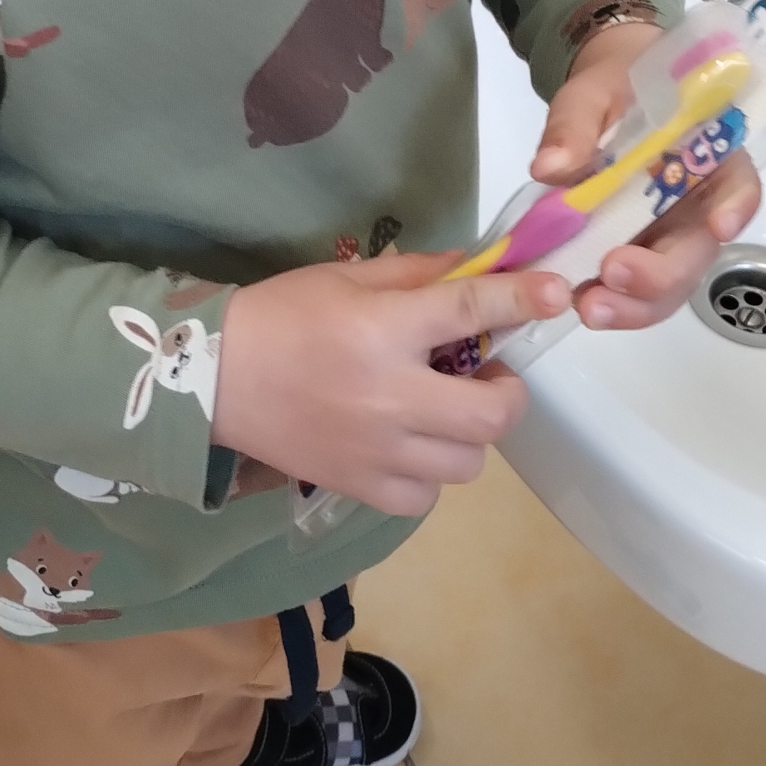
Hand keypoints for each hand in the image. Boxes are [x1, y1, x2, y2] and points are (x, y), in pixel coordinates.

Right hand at [212, 250, 575, 516]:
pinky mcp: (358, 487)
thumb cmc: (281, 316)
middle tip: (488, 373)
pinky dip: (429, 475)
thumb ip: (417, 274)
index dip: (522, 300)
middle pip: (492, 414)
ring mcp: (376, 451)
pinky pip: (425, 498)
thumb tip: (480, 266)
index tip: (555, 294)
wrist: (210, 379)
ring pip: (467, 462)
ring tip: (443, 411)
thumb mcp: (347, 277)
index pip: (470, 310)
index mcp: (382, 331)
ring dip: (468, 434)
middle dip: (508, 391)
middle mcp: (389, 396)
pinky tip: (410, 447)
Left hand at [531, 21, 760, 330]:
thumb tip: (549, 167)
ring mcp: (669, 238)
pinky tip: (580, 304)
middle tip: (613, 274)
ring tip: (590, 307)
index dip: (735, 207)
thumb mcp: (591, 93)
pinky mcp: (638, 257)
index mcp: (710, 154)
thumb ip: (574, 126)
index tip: (719, 226)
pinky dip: (612, 302)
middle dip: (661, 274)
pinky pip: (634, 291)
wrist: (604, 103)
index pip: (739, 184)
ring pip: (670, 286)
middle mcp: (700, 205)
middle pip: (698, 251)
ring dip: (635, 304)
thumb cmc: (613, 89)